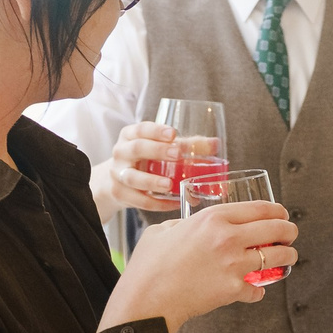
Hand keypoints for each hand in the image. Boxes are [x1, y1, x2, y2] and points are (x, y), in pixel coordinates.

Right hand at [88, 122, 214, 217]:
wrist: (117, 181)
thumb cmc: (145, 160)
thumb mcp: (160, 148)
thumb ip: (186, 145)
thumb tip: (215, 144)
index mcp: (130, 136)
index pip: (140, 129)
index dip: (156, 130)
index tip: (173, 133)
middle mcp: (121, 152)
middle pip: (136, 149)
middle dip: (157, 151)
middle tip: (177, 154)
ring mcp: (117, 174)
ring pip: (132, 177)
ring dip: (151, 181)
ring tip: (169, 184)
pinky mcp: (120, 194)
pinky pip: (138, 200)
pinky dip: (157, 203)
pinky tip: (173, 203)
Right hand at [103, 200, 297, 332]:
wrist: (146, 300)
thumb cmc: (148, 266)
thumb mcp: (163, 231)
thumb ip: (182, 224)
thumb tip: (188, 225)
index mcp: (213, 218)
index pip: (259, 208)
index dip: (277, 210)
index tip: (282, 214)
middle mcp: (229, 237)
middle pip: (277, 229)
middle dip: (289, 231)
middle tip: (290, 235)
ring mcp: (234, 264)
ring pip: (279, 257)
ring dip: (288, 257)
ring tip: (288, 258)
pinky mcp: (234, 289)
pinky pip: (258, 289)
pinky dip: (257, 291)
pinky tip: (253, 291)